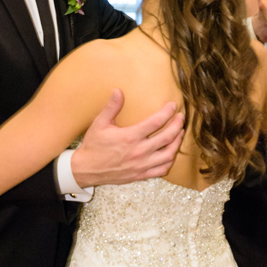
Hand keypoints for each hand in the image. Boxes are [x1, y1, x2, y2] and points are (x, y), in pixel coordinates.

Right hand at [69, 90, 185, 186]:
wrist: (86, 169)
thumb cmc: (93, 146)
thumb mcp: (99, 124)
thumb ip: (111, 108)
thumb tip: (118, 91)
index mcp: (130, 137)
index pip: (156, 122)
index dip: (167, 112)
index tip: (173, 106)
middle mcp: (139, 151)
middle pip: (168, 137)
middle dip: (178, 125)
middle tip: (181, 118)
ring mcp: (142, 165)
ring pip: (169, 154)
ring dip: (177, 143)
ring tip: (180, 133)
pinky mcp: (141, 175)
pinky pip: (162, 169)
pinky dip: (170, 161)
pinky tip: (171, 153)